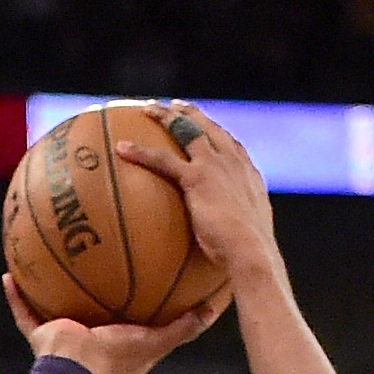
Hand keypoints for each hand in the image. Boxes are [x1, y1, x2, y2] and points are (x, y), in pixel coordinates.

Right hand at [7, 277, 229, 373]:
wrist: (76, 368)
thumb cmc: (115, 357)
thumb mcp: (155, 341)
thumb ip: (182, 328)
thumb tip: (212, 309)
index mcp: (112, 350)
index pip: (121, 324)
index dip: (129, 305)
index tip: (136, 280)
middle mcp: (86, 343)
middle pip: (86, 311)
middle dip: (87, 290)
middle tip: (91, 259)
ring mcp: (60, 339)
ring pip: (51, 308)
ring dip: (47, 288)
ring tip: (46, 260)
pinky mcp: (39, 336)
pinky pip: (23, 311)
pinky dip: (16, 295)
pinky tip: (10, 272)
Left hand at [152, 102, 282, 281]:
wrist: (252, 253)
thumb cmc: (250, 259)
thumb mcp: (245, 244)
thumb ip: (232, 241)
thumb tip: (221, 267)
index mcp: (248, 175)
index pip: (231, 146)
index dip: (216, 133)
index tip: (205, 126)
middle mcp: (233, 163)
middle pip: (209, 127)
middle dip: (190, 113)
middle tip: (175, 106)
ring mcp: (216, 166)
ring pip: (186, 130)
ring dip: (165, 116)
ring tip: (146, 110)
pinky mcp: (197, 178)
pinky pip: (162, 159)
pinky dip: (141, 152)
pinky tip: (121, 149)